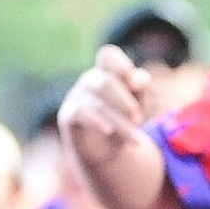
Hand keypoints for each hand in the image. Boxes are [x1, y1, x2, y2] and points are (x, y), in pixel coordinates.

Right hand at [56, 48, 166, 208]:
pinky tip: (109, 131)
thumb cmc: (125, 121)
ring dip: (120, 122)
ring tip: (135, 138)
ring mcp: (76, 96)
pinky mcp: (68, 115)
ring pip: (98, 103)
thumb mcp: (140, 105)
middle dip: (125, 102)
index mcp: (107, 73)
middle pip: (105, 81)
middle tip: (139, 119)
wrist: (106, 152)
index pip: (108, 56)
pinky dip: (97, 121)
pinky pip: (81, 113)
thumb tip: (138, 78)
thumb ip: (141, 88)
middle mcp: (89, 81)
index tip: (136, 85)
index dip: (120, 64)